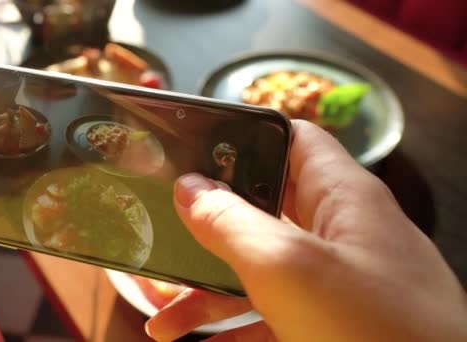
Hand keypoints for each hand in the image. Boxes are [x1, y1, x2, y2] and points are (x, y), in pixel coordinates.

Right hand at [145, 120, 466, 340]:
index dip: (245, 138)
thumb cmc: (370, 329)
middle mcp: (341, 232)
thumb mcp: (286, 267)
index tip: (192, 153)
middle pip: (264, 211)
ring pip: (263, 270)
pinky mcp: (334, 323)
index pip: (292, 140)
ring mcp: (339, 282)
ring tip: (162, 318)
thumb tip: (189, 187)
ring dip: (210, 290)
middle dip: (209, 227)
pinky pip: (276, 313)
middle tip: (162, 236)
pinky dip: (237, 326)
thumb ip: (231, 223)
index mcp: (341, 196)